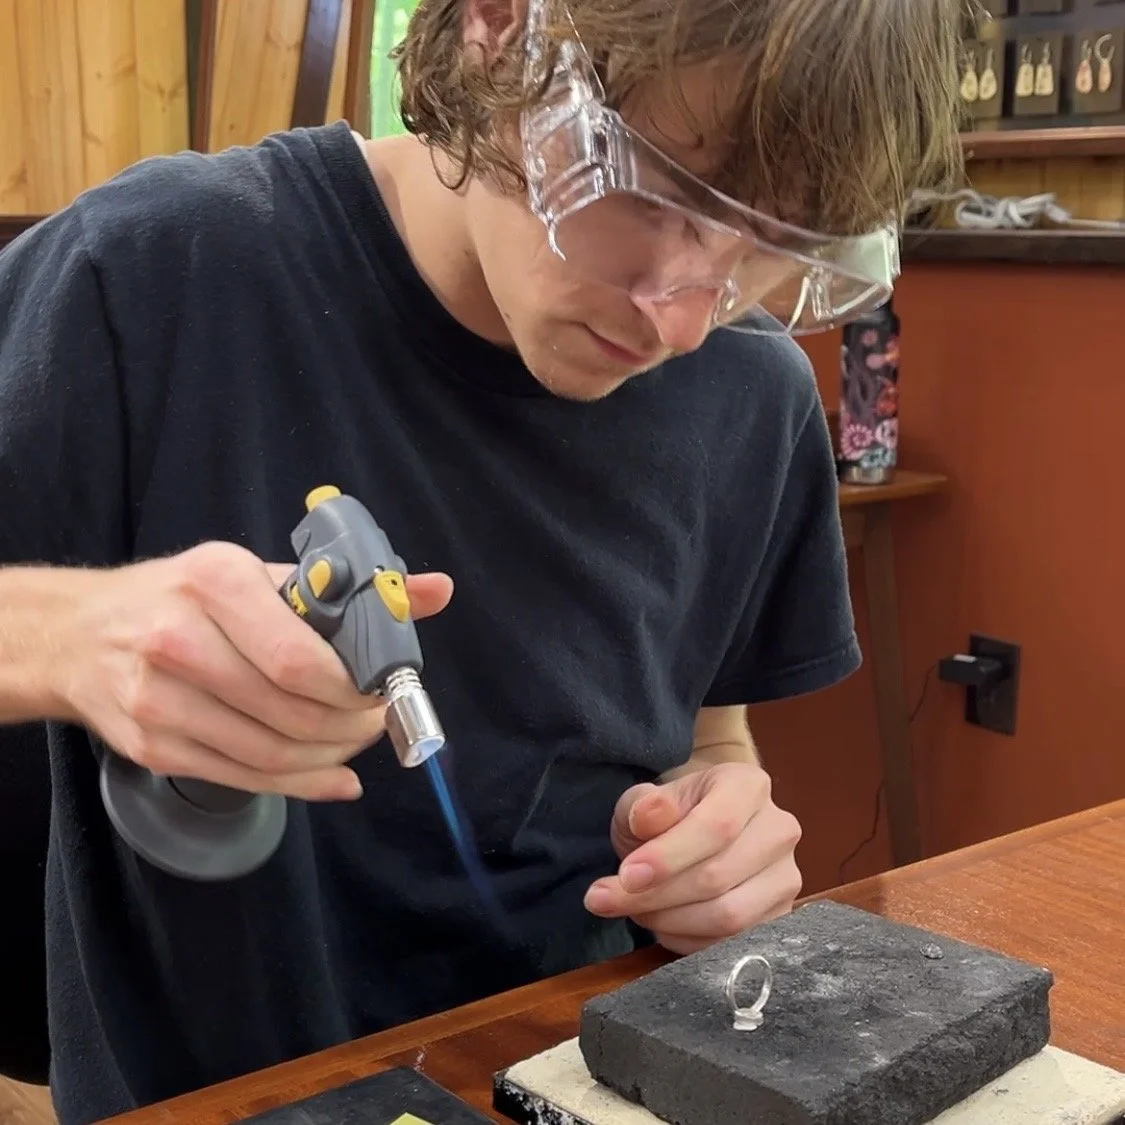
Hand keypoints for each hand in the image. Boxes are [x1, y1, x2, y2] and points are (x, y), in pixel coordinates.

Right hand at [57, 541, 452, 800]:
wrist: (76, 634)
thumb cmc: (181, 596)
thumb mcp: (259, 572)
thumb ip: (352, 588)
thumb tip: (437, 592)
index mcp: (216, 583)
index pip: (300, 658)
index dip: (354, 688)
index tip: (384, 689)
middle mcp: (180, 640)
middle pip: (292, 712)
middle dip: (352, 727)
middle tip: (377, 720)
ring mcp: (160, 701)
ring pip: (272, 754)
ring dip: (332, 758)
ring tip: (356, 743)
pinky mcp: (154, 747)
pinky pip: (245, 778)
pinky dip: (302, 785)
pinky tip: (332, 777)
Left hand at [583, 762, 802, 953]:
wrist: (700, 830)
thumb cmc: (670, 813)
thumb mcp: (648, 800)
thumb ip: (645, 806)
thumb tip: (647, 817)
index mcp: (749, 786)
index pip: (717, 826)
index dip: (669, 856)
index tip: (626, 875)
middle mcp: (778, 830)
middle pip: (717, 876)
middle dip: (654, 896)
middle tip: (606, 898)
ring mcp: (785, 877)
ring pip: (728, 917)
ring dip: (668, 920)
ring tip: (632, 909)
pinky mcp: (780, 918)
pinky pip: (731, 944)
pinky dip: (686, 940)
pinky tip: (660, 923)